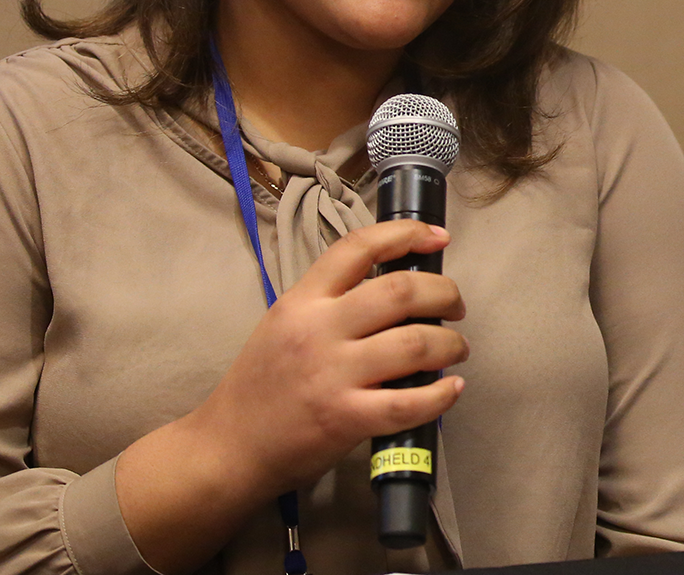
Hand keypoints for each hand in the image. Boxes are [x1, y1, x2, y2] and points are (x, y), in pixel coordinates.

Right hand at [197, 218, 467, 491]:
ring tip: (455, 350)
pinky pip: (410, 402)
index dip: (406, 234)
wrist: (227, 448)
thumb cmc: (260, 387)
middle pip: (401, 291)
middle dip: (444, 294)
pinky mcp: (345, 418)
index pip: (357, 248)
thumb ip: (328, 303)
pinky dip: (441, 394)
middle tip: (455, 307)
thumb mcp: (282, 325)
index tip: (436, 237)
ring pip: (415, 343)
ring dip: (450, 344)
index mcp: (301, 301)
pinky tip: (450, 389)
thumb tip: (395, 289)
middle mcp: (317, 330)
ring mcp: (332, 374)